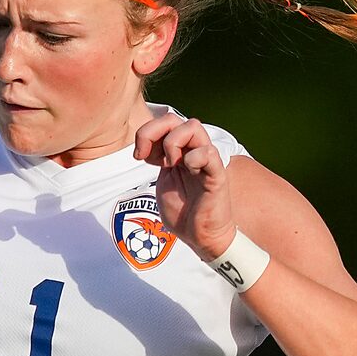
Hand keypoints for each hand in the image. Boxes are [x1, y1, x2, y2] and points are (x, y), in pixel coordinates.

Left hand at [133, 113, 235, 257]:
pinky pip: (208, 152)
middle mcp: (193, 150)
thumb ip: (157, 160)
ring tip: (172, 165)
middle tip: (152, 159)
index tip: (139, 156)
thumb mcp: (163, 181)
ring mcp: (206, 160)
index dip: (146, 133)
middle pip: (174, 118)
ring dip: (174, 143)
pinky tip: (190, 172)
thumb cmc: (185, 212)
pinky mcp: (217, 174)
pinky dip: (194, 158)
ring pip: (193, 126)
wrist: (201, 237)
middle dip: (154, 132)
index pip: (164, 123)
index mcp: (179, 151)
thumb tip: (144, 145)